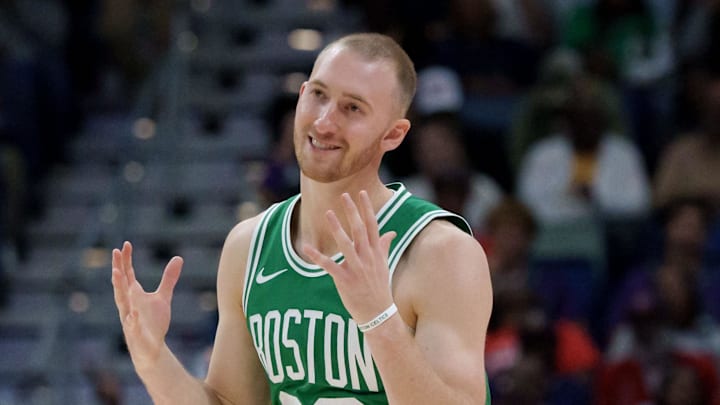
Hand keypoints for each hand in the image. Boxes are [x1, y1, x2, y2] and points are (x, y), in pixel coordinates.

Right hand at [111, 241, 182, 369]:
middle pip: (121, 284)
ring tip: (116, 273)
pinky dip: (132, 322)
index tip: (125, 244)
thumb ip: (168, 279)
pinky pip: (133, 328)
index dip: (126, 260)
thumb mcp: (163, 297)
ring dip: (119, 288)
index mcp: (134, 296)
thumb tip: (178, 258)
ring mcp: (130, 320)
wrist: (151, 349)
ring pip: (122, 303)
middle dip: (118, 268)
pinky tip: (133, 316)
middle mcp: (129, 305)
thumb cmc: (153, 322)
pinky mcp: (136, 335)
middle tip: (115, 253)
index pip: (128, 275)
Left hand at [303, 191, 395, 324]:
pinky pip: (329, 266)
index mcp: (376, 253)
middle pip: (359, 230)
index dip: (366, 209)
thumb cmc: (380, 288)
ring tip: (328, 213)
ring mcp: (357, 269)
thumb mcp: (384, 265)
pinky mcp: (345, 281)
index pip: (372, 226)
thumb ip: (384, 247)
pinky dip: (317, 257)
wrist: (379, 314)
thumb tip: (391, 233)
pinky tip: (306, 247)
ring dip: (336, 228)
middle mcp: (367, 258)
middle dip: (352, 212)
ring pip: (345, 244)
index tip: (361, 193)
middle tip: (344, 195)